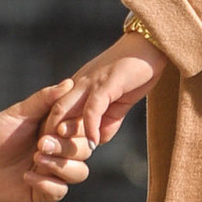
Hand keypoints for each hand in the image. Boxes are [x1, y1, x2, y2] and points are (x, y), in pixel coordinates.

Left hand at [0, 83, 89, 201]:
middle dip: (67, 148)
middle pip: (85, 151)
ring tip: (37, 158)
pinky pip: (59, 192)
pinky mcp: (41, 192)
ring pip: (79, 173)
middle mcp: (59, 152)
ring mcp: (51, 172)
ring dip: (61, 166)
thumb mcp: (19, 113)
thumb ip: (44, 99)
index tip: (59, 127)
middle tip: (41, 143)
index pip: (83, 129)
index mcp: (57, 131)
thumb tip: (69, 83)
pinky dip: (47, 183)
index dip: (76, 129)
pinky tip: (26, 176)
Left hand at [35, 36, 166, 164]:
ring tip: (66, 153)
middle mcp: (79, 83)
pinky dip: (90, 126)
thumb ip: (107, 121)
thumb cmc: (135, 71)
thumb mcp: (118, 101)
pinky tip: (93, 142)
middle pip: (54, 111)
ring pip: (65, 108)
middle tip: (51, 158)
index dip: (53, 133)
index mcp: (79, 87)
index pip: (58, 111)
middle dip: (50, 136)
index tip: (54, 153)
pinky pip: (93, 107)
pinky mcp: (107, 82)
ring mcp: (91, 82)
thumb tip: (98, 140)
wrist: (150, 43)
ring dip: (63, 133)